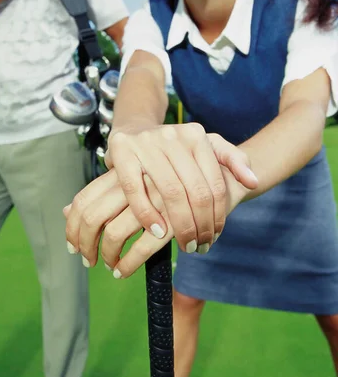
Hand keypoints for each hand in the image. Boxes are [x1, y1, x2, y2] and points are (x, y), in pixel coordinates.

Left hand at [64, 165, 249, 278]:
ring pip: (114, 232)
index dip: (72, 226)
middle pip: (92, 215)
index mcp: (124, 170)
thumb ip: (102, 193)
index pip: (84, 198)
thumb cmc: (175, 177)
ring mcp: (151, 198)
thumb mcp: (140, 177)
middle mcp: (133, 181)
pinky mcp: (171, 218)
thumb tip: (65, 211)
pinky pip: (143, 246)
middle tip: (87, 260)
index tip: (72, 246)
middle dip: (85, 243)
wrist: (225, 172)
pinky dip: (130, 262)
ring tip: (110, 266)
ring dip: (107, 255)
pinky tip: (125, 270)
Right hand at [104, 123, 257, 253]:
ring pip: (170, 192)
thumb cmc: (175, 148)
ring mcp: (147, 142)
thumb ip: (233, 161)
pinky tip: (157, 232)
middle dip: (201, 226)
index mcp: (197, 136)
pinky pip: (136, 189)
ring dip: (180, 225)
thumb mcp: (207, 147)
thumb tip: (253, 182)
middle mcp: (173, 136)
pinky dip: (147, 214)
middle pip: (196, 191)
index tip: (215, 237)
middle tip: (200, 247)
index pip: (214, 184)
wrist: (134, 130)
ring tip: (185, 245)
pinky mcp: (123, 151)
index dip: (218, 216)